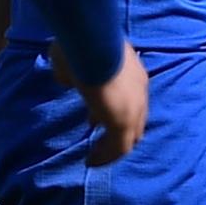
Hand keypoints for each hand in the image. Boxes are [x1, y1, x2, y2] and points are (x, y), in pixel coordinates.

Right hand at [76, 46, 150, 167]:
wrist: (92, 43)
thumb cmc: (81, 46)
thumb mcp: (74, 59)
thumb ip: (72, 72)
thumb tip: (66, 79)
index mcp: (132, 74)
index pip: (129, 99)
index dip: (111, 109)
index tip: (94, 117)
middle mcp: (139, 91)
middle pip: (135, 120)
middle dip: (115, 129)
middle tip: (97, 137)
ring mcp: (135, 108)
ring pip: (128, 137)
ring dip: (111, 148)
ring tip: (94, 157)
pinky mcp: (124, 122)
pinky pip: (118, 148)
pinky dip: (105, 156)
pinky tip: (91, 161)